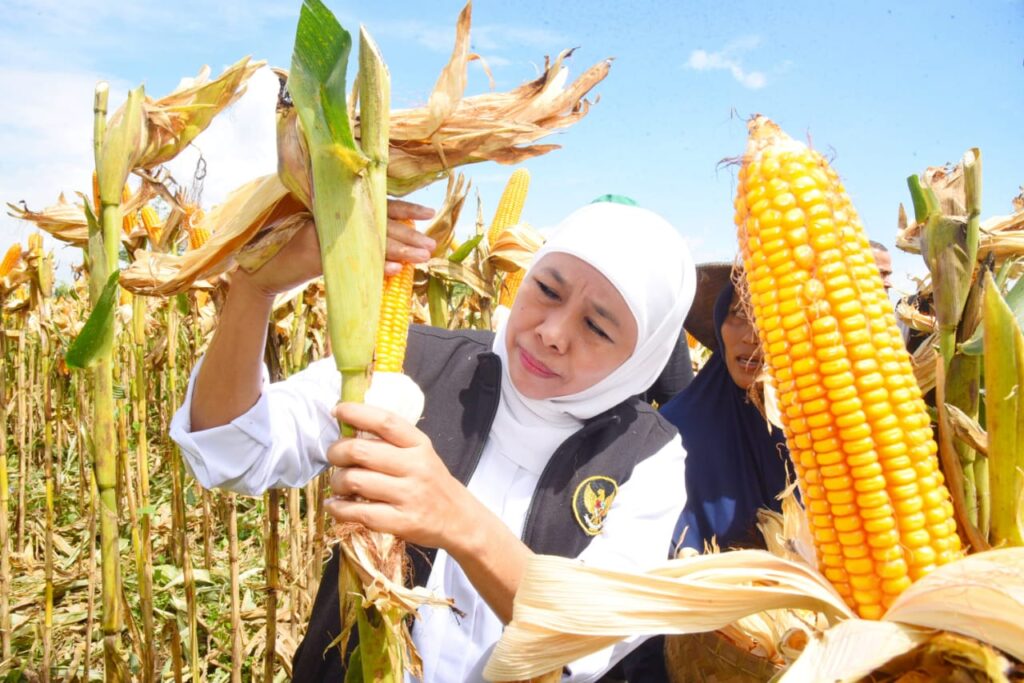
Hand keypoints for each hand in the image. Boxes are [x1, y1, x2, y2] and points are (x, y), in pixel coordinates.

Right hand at [236, 198, 436, 297]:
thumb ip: (352, 235)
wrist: (258, 271)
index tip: (429, 213)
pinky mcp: (313, 253)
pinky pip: (351, 261)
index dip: (404, 208)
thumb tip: (394, 248)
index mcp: (334, 205)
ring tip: (422, 257)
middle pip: (377, 223)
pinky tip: (394, 270)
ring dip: (399, 250)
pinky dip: (374, 266)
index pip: (374, 204)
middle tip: (432, 245)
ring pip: (368, 241)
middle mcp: (329, 213)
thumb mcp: (324, 238)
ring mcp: (320, 231)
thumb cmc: (294, 253)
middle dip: (408, 235)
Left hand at [323, 402, 474, 549]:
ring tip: (338, 483)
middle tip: (334, 456)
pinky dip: (338, 508)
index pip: (385, 421)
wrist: (458, 519)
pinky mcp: (401, 522)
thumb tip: (348, 428)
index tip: (338, 410)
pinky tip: (335, 505)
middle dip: (337, 451)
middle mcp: (415, 467)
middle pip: (361, 451)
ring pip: (355, 480)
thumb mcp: (421, 453)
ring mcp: (409, 496)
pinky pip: (358, 512)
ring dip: (336, 481)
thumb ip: (391, 441)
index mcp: (419, 445)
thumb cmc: (431, 481)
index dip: (357, 413)